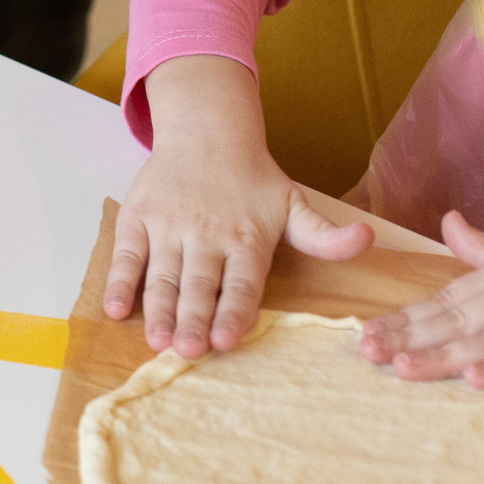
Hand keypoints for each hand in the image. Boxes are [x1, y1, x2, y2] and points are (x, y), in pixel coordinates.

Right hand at [106, 57, 370, 354]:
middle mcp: (206, 232)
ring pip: (163, 275)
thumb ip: (326, 234)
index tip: (226, 341)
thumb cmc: (252, 180)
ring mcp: (168, 225)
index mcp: (246, 236)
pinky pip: (127, 255)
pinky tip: (116, 310)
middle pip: (199, 284)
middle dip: (192, 319)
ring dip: (159, 310)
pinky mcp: (138, 217)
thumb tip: (368, 240)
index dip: (233, 312)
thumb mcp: (295, 205)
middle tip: (188, 351)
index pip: (241, 282)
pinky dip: (119, 283)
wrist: (206, 133)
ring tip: (157, 341)